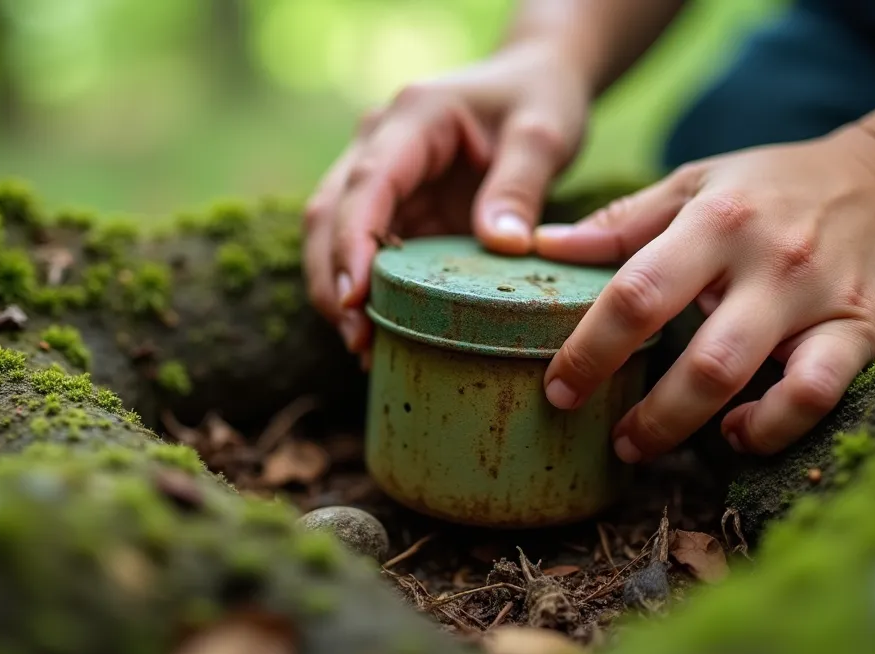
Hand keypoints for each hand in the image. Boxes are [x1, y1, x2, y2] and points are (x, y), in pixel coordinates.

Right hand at [302, 41, 592, 360]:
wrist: (534, 82)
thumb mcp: (545, 134)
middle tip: (358, 341)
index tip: (355, 298)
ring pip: (330, 234)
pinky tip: (377, 336)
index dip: (353, 241)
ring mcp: (379, 175)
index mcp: (414, 117)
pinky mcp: (392, 206)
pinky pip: (361, 250)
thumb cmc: (540, 100)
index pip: (368, 182)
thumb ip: (521, 185)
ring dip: (337, 291)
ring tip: (363, 350)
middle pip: (329, 211)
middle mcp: (380, 142)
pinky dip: (363, 293)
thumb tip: (501, 247)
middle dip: (332, 279)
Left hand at [536, 125, 874, 459]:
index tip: (559, 387)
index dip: (590, 349)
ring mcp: (819, 300)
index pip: (637, 293)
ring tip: (650, 445)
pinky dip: (771, 427)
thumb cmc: (776, 187)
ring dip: (690, 427)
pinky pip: (815, 395)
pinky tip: (738, 433)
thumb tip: (541, 244)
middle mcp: (768, 261)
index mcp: (715, 220)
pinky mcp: (863, 332)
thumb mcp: (698, 182)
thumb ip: (622, 221)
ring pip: (750, 382)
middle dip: (643, 412)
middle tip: (608, 438)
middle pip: (696, 357)